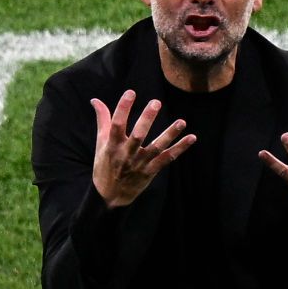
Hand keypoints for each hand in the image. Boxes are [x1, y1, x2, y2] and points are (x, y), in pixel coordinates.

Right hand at [91, 90, 195, 207]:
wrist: (110, 196)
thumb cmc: (105, 165)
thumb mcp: (101, 143)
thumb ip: (103, 120)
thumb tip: (95, 100)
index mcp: (113, 145)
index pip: (117, 124)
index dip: (123, 108)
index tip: (131, 92)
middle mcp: (127, 154)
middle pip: (138, 135)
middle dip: (146, 119)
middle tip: (156, 102)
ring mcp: (140, 163)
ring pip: (156, 147)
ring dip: (170, 134)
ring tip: (182, 122)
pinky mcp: (151, 171)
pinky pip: (167, 159)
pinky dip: (180, 149)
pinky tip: (191, 138)